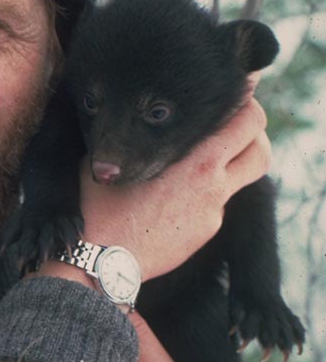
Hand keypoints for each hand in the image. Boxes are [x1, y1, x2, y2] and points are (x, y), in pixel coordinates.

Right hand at [80, 80, 270, 279]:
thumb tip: (134, 122)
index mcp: (198, 161)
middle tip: (233, 131)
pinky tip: (174, 200)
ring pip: (238, 181)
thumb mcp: (116, 158)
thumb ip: (139, 136)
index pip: (248, 122)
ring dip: (232, 167)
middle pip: (260, 152)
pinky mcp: (204, 233)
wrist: (103, 259)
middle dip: (253, 138)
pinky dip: (202, 197)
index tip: (230, 103)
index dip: (245, 107)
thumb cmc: (101, 206)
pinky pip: (214, 205)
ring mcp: (212, 212)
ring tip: (205, 163)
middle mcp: (213, 186)